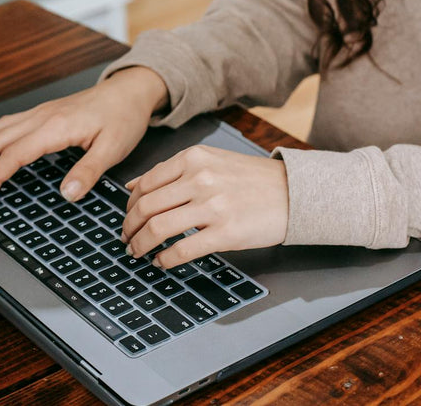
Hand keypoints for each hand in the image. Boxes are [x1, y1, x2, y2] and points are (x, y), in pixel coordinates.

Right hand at [0, 66, 168, 202]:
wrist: (128, 91)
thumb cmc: (122, 118)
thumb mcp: (113, 149)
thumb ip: (88, 172)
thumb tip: (67, 194)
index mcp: (54, 127)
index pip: (13, 154)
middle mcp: (39, 118)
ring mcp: (37, 114)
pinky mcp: (39, 114)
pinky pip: (2, 125)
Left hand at [122, 146, 288, 266]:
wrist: (294, 192)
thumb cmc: (250, 179)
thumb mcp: (210, 161)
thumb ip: (171, 172)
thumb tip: (131, 186)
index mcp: (193, 158)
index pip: (145, 184)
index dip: (129, 206)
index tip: (127, 218)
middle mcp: (200, 179)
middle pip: (146, 207)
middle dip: (129, 228)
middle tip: (126, 239)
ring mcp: (213, 206)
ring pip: (158, 228)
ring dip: (141, 245)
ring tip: (137, 252)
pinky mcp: (226, 232)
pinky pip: (182, 249)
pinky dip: (165, 259)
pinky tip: (161, 262)